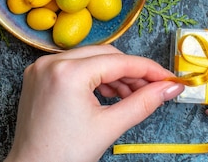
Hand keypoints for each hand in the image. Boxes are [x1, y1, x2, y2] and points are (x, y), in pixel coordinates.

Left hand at [4, 45, 183, 161]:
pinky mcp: (37, 75)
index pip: (118, 62)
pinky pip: (73, 66)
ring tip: (131, 96)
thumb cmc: (65, 154)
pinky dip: (92, 77)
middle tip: (154, 89)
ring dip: (113, 74)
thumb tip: (170, 88)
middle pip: (104, 55)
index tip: (168, 79)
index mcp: (68, 72)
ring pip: (89, 59)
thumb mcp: (110, 127)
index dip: (148, 69)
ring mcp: (41, 67)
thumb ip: (143, 103)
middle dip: (131, 72)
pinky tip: (107, 93)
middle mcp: (51, 62)